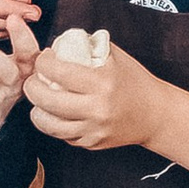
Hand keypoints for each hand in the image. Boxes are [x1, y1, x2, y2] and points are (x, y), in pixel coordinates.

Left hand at [17, 33, 163, 154]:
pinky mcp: (92, 143)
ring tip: (37, 101)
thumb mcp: (115, 57)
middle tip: (32, 80)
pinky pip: (63, 136)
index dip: (43, 63)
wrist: (156, 115)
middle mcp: (97, 108)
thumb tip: (59, 44)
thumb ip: (88, 48)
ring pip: (50, 125)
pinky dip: (54, 125)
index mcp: (102, 82)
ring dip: (37, 112)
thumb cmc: (135, 81)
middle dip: (32, 88)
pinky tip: (54, 115)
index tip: (43, 59)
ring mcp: (94, 129)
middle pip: (48, 100)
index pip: (58, 72)